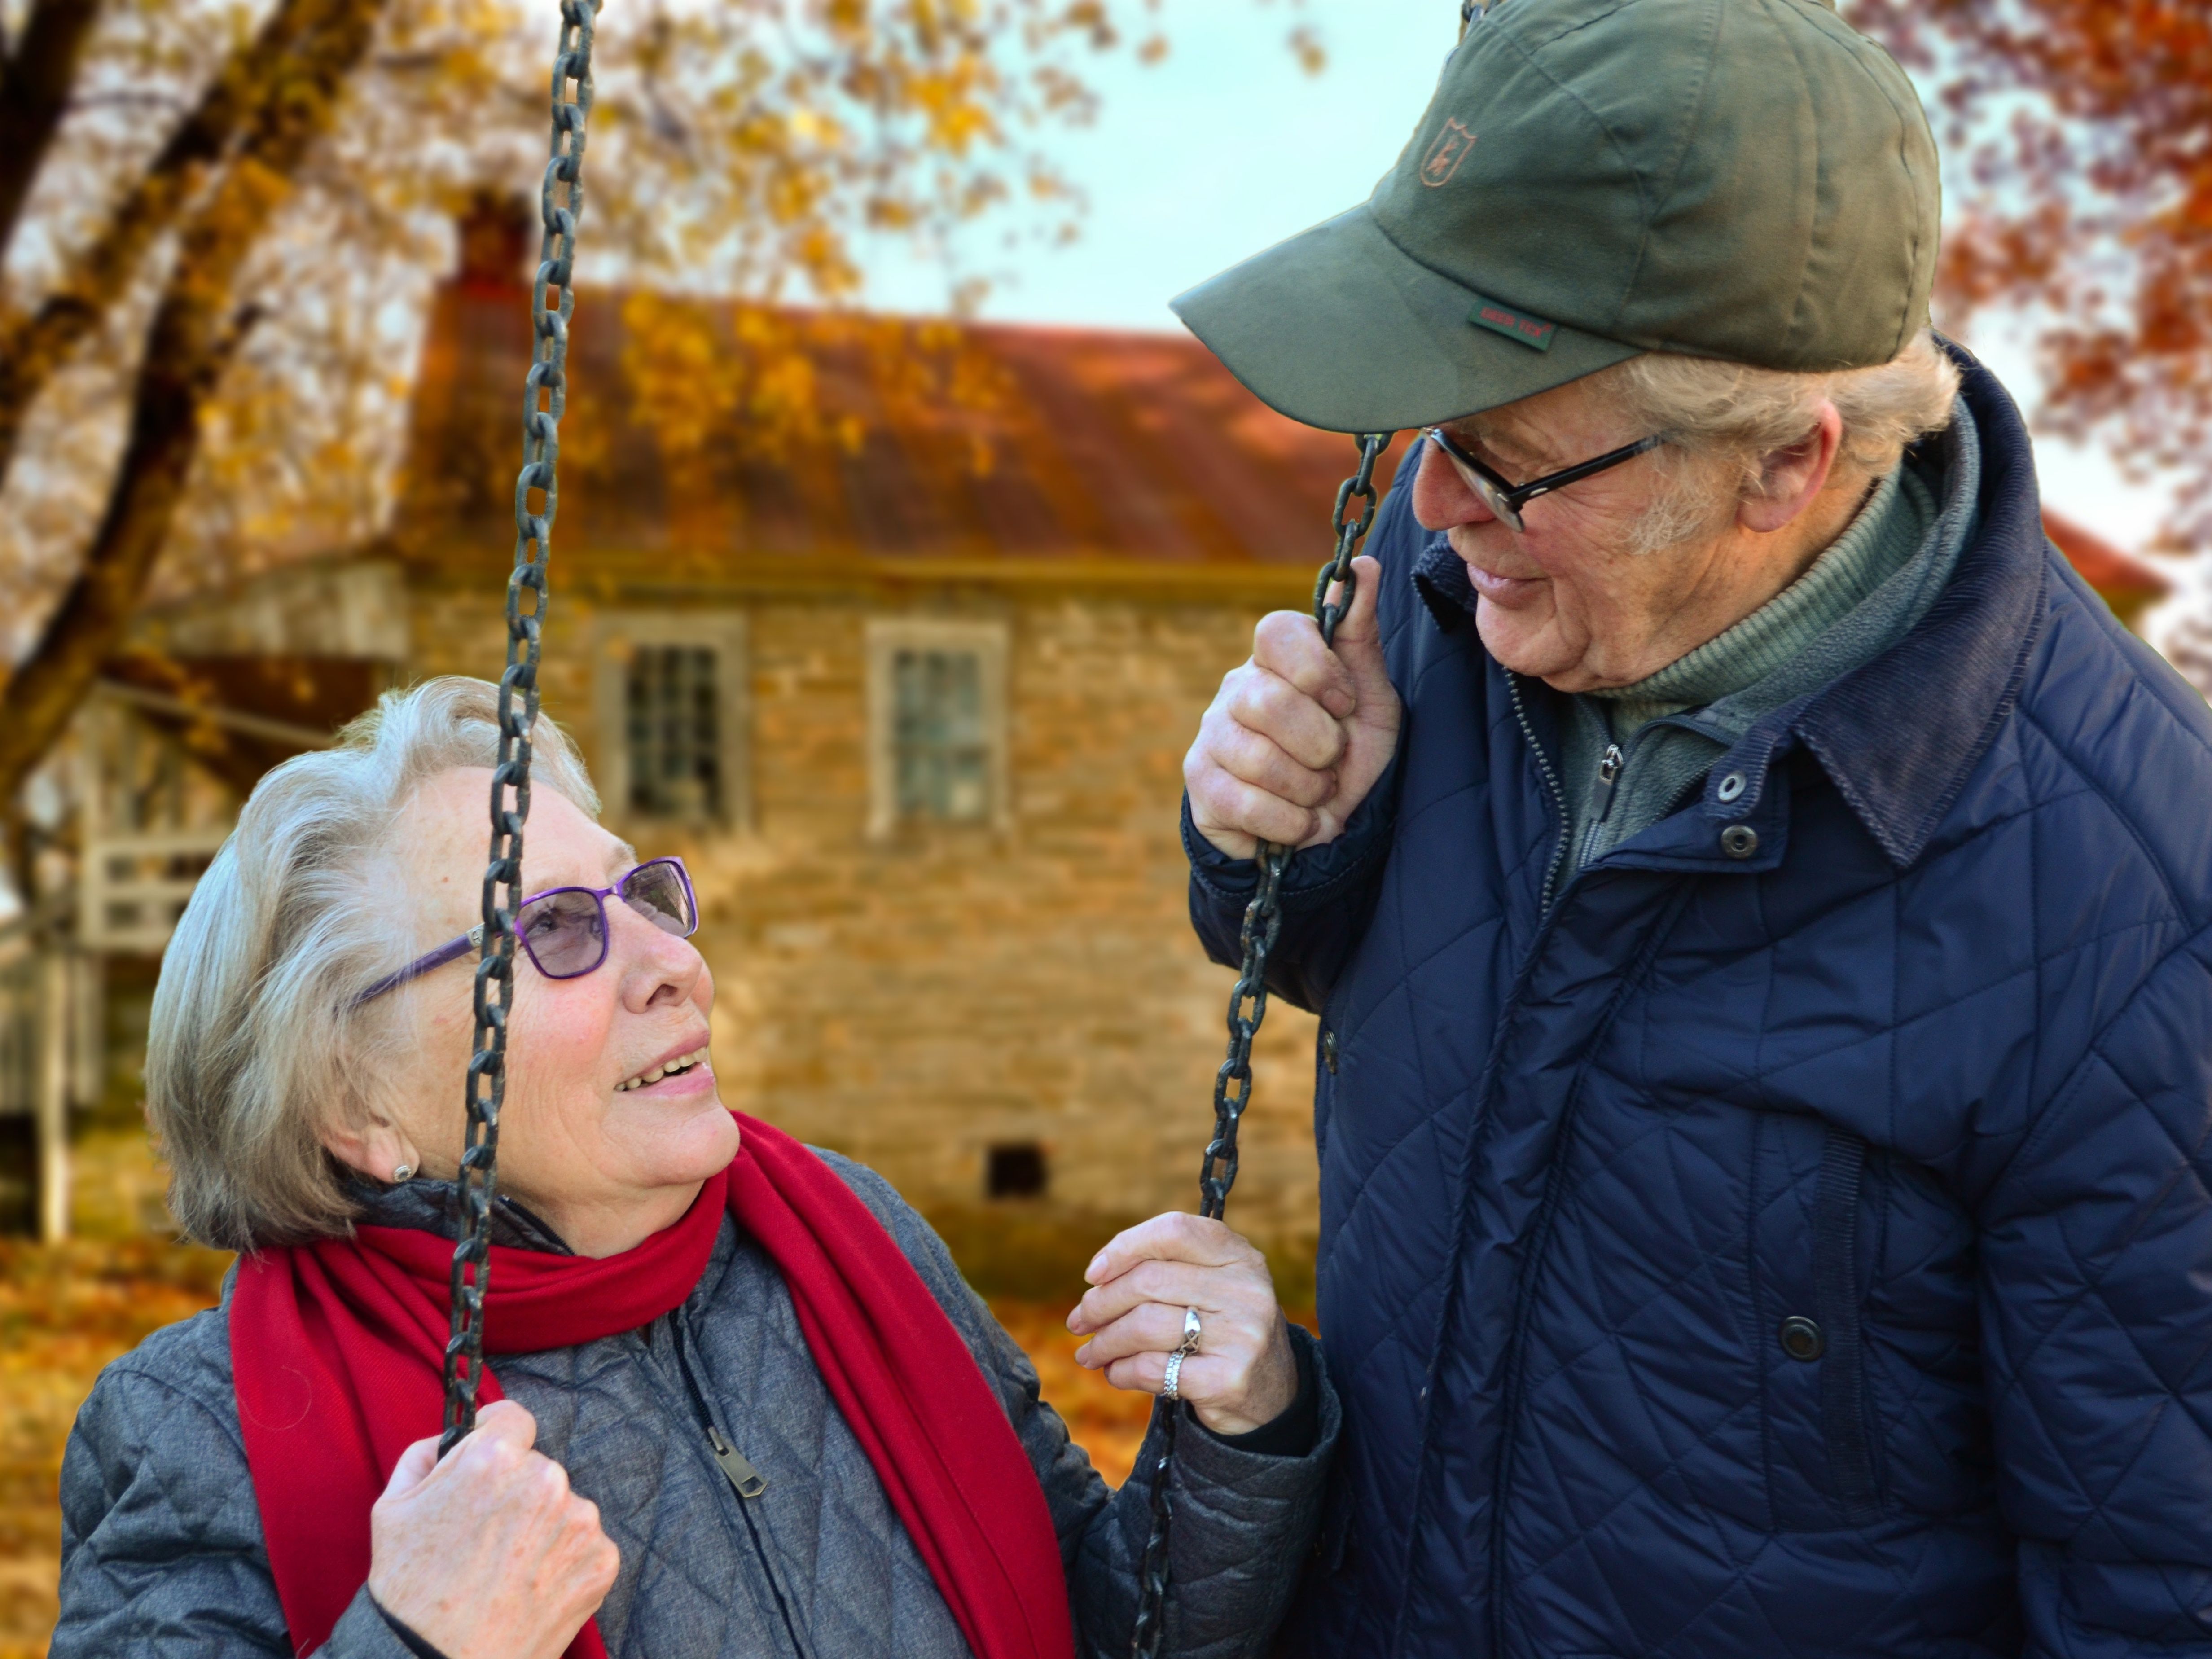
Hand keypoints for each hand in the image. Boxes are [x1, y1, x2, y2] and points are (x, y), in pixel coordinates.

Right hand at [368, 1400, 618, 1658]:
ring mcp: (580, 1522)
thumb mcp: (393, 1508)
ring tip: (506, 1570)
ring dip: (542, 1528)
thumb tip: (453, 1435)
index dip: (497, 1436)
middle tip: (486, 1537)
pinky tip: (529, 1587)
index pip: (513, 1419)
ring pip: (562, 1507)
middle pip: (537, 1468)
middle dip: (516, 1491)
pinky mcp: (601, 1561)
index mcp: (495, 1459)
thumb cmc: (410, 1590)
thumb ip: (426, 1454)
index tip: (492, 1457)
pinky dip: (562, 1561)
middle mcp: (547, 1480)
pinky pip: (583, 1545)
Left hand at [1067, 1213, 1297, 1436]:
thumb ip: (1167, 1268)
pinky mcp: (1229, 1380)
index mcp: (1239, 1256)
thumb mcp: (1213, 1285)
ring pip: (1145, 1326)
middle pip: (1149, 1282)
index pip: (1173, 1231)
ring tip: (1090, 1352)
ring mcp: (1241, 1336)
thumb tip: (1096, 1277)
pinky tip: (1115, 1373)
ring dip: (1105, 1341)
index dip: (1124, 1247)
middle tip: (1079, 1320)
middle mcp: (1246, 1290)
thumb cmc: (1223, 1329)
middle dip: (1101, 1303)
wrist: (1273, 1393)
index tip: (1093, 1273)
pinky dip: (1122, 1372)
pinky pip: (1153, 1369)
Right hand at [1183, 553, 1399, 859]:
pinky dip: (1291, 824)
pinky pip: (1247, 804)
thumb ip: (1361, 635)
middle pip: (1271, 702)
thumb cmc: (1347, 753)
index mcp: (1276, 659)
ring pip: (1261, 760)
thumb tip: (1364, 565)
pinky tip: (1298, 821)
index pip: (1276, 630)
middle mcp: (1235, 688)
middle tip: (1332, 761)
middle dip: (1322, 745)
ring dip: (1309, 790)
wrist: (1323, 825)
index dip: (1318, 671)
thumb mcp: (1370, 698)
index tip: (1345, 704)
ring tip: (1316, 793)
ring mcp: (1211, 735)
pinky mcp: (1200, 784)